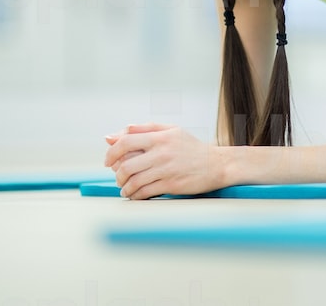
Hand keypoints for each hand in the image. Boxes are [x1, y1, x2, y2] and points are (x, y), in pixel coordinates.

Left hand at [103, 123, 225, 199]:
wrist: (218, 164)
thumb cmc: (192, 147)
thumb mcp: (171, 131)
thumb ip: (143, 129)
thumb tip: (112, 136)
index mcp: (160, 137)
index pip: (125, 142)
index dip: (111, 153)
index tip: (108, 161)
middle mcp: (162, 152)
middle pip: (126, 165)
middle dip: (117, 175)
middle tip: (118, 178)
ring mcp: (166, 170)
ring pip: (134, 181)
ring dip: (124, 187)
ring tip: (125, 189)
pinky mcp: (171, 185)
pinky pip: (145, 192)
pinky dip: (135, 196)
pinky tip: (135, 195)